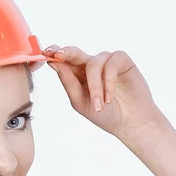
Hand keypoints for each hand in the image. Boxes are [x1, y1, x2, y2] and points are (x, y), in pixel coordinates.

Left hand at [43, 45, 162, 138]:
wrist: (129, 123)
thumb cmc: (104, 114)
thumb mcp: (80, 101)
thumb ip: (68, 83)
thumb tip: (54, 63)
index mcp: (78, 75)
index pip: (64, 61)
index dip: (55, 55)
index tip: (46, 53)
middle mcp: (91, 65)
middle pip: (75, 53)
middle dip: (66, 53)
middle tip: (58, 55)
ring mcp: (106, 61)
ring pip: (93, 63)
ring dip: (95, 86)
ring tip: (99, 105)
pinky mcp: (122, 61)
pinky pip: (111, 64)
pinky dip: (108, 82)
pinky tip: (109, 97)